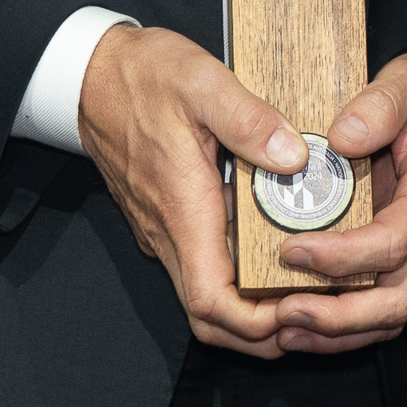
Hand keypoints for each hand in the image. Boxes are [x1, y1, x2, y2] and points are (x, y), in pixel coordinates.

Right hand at [73, 21, 305, 355]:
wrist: (91, 74)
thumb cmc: (141, 75)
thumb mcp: (200, 79)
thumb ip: (249, 119)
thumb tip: (293, 157)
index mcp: (182, 208)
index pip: (210, 301)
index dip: (254, 324)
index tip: (298, 311)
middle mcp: (169, 231)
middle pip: (211, 317)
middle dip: (263, 332)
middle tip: (316, 312)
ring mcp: (165, 230)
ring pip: (206, 297)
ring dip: (252, 311)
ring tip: (306, 291)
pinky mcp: (167, 220)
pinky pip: (202, 268)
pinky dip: (239, 281)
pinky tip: (278, 255)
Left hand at [264, 50, 406, 354]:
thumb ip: (379, 105)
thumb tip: (341, 138)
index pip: (394, 242)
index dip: (342, 256)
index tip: (291, 249)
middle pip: (395, 299)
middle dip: (339, 316)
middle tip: (284, 311)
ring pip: (388, 316)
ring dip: (337, 332)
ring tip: (284, 328)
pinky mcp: (403, 259)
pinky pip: (378, 308)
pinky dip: (341, 327)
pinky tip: (300, 324)